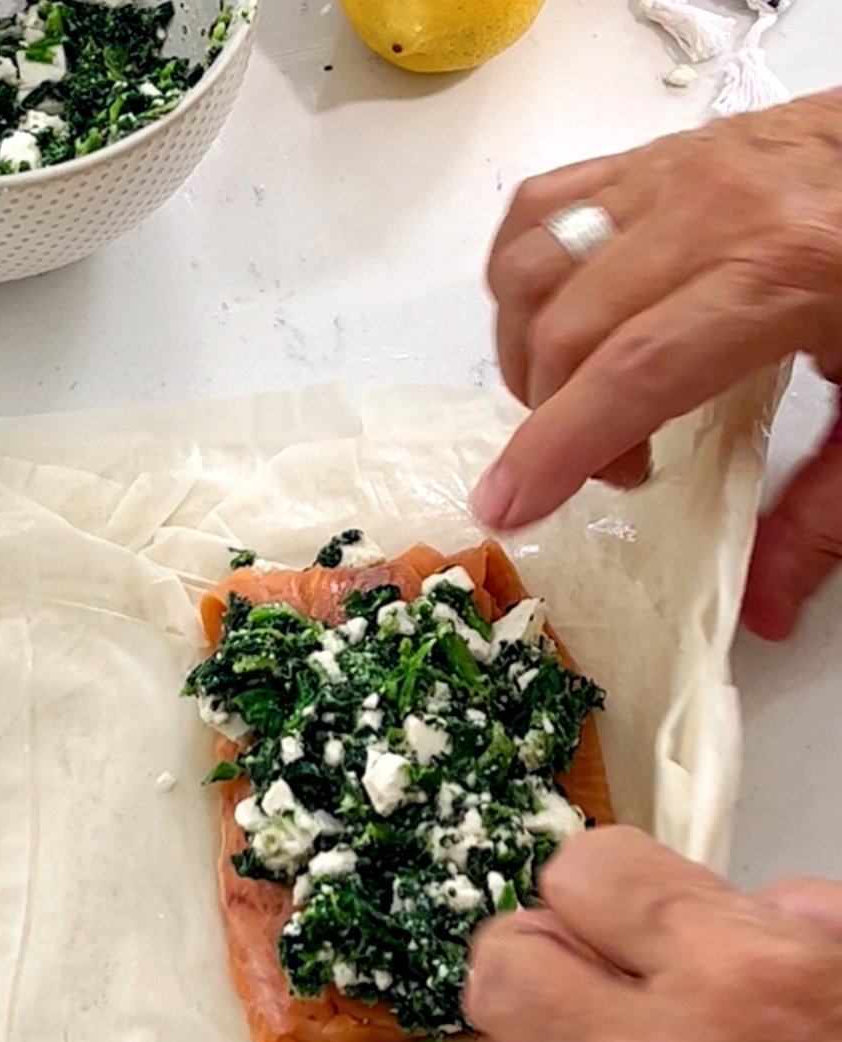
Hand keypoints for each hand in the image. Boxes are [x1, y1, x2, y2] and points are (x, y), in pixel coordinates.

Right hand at [470, 90, 841, 638]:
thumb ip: (826, 509)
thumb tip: (767, 610)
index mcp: (782, 272)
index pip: (631, 370)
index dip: (557, 448)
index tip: (506, 507)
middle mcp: (707, 212)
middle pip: (565, 331)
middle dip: (554, 420)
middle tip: (615, 462)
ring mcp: (668, 175)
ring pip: (532, 271)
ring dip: (526, 355)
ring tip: (578, 396)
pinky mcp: (646, 158)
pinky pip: (539, 211)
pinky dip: (521, 279)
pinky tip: (553, 321)